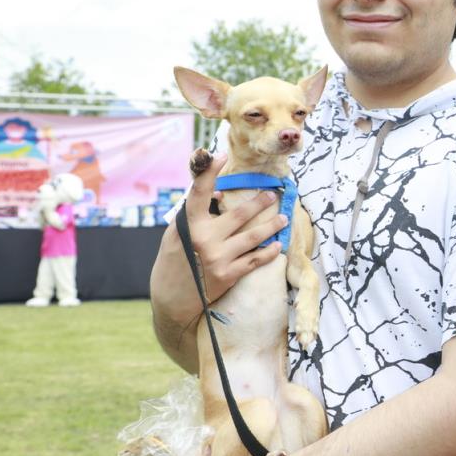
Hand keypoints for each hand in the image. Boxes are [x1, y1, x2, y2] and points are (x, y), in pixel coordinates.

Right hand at [181, 152, 286, 302]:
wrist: (172, 300)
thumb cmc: (174, 262)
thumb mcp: (175, 234)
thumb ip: (196, 215)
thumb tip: (221, 194)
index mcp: (187, 225)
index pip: (199, 193)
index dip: (209, 172)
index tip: (220, 156)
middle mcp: (203, 239)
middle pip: (239, 214)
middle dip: (259, 202)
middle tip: (272, 193)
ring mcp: (218, 258)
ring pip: (254, 236)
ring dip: (272, 225)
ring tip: (283, 218)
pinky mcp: (228, 275)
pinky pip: (256, 259)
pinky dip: (269, 251)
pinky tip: (277, 245)